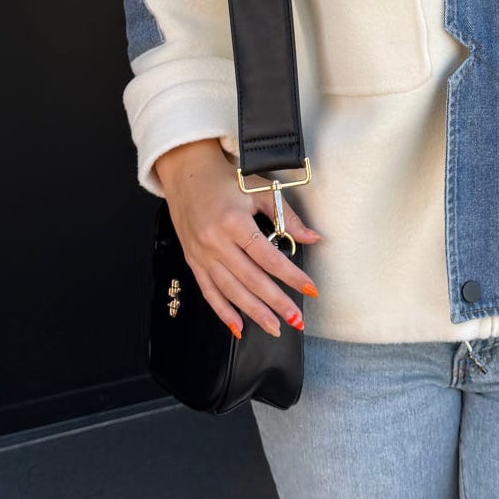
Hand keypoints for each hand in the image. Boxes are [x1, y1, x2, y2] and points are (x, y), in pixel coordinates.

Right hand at [153, 138, 321, 338]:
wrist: (186, 171)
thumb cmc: (225, 179)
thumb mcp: (260, 190)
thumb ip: (287, 217)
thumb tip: (313, 238)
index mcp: (234, 222)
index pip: (268, 257)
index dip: (290, 275)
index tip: (310, 290)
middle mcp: (215, 241)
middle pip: (250, 279)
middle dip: (276, 302)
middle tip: (296, 320)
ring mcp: (201, 254)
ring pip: (230, 291)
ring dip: (254, 312)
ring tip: (275, 327)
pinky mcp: (193, 260)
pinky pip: (209, 291)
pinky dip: (223, 312)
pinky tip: (238, 327)